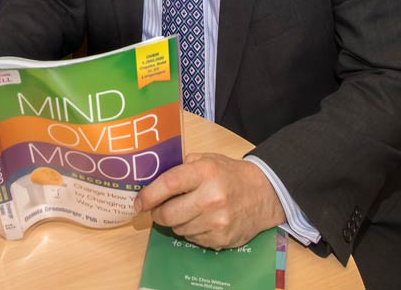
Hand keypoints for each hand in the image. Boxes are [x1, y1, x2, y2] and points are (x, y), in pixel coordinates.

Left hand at [135, 153, 284, 249]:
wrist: (262, 194)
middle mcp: (211, 197)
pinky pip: (193, 239)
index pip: (169, 184)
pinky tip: (200, 220)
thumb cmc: (229, 174)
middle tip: (157, 210)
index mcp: (205, 172)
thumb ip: (181, 167)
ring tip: (186, 211)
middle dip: (157, 214)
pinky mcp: (221, 238)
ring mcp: (217, 221)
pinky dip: (191, 231)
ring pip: (179, 229)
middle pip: (169, 214)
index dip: (149, 195)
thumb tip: (152, 181)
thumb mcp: (206, 160)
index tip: (138, 202)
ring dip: (176, 222)